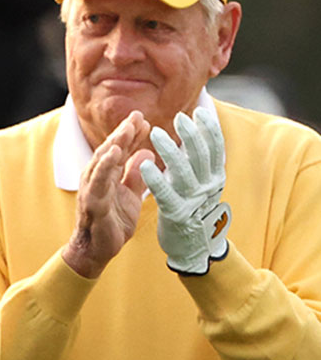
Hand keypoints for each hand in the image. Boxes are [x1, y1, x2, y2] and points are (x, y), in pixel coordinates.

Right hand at [61, 111, 153, 277]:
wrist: (97, 250)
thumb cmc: (112, 223)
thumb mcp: (131, 195)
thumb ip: (137, 174)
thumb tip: (147, 153)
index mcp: (106, 176)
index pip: (119, 151)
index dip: (130, 135)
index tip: (144, 120)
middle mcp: (96, 178)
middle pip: (109, 150)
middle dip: (123, 133)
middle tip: (137, 116)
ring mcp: (92, 189)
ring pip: (102, 162)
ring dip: (114, 143)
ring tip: (126, 129)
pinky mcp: (92, 202)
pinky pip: (98, 181)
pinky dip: (105, 166)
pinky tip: (114, 153)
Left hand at [139, 108, 229, 274]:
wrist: (192, 248)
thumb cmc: (192, 210)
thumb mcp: (201, 184)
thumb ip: (198, 163)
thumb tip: (196, 135)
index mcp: (215, 178)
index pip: (215, 149)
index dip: (209, 129)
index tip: (198, 111)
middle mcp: (208, 188)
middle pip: (201, 156)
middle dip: (191, 134)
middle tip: (179, 117)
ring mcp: (193, 201)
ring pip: (183, 171)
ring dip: (170, 150)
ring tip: (155, 133)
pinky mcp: (176, 214)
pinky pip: (165, 194)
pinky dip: (155, 178)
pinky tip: (145, 164)